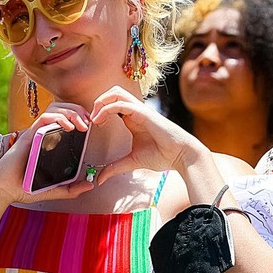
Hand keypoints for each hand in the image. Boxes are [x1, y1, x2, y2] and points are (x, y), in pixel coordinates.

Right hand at [0, 103, 95, 203]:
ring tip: (81, 124)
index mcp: (48, 141)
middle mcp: (42, 133)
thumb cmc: (24, 188)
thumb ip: (71, 189)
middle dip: (78, 111)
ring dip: (71, 112)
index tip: (90, 126)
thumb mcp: (54, 190)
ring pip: (54, 109)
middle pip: (61, 109)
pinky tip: (68, 127)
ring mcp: (35, 133)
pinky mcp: (28, 135)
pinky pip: (44, 119)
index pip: (65, 118)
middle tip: (88, 123)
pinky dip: (58, 118)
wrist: (4, 191)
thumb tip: (90, 185)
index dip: (79, 116)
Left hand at [89, 86, 203, 179]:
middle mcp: (136, 111)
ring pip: (116, 92)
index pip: (113, 104)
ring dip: (101, 101)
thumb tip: (99, 179)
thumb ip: (115, 168)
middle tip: (91, 119)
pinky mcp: (144, 113)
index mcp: (133, 119)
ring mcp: (140, 110)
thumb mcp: (132, 161)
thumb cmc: (162, 155)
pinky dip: (107, 109)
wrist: (181, 155)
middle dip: (98, 101)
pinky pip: (121, 103)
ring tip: (94, 118)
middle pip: (113, 92)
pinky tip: (100, 120)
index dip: (99, 111)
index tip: (92, 125)